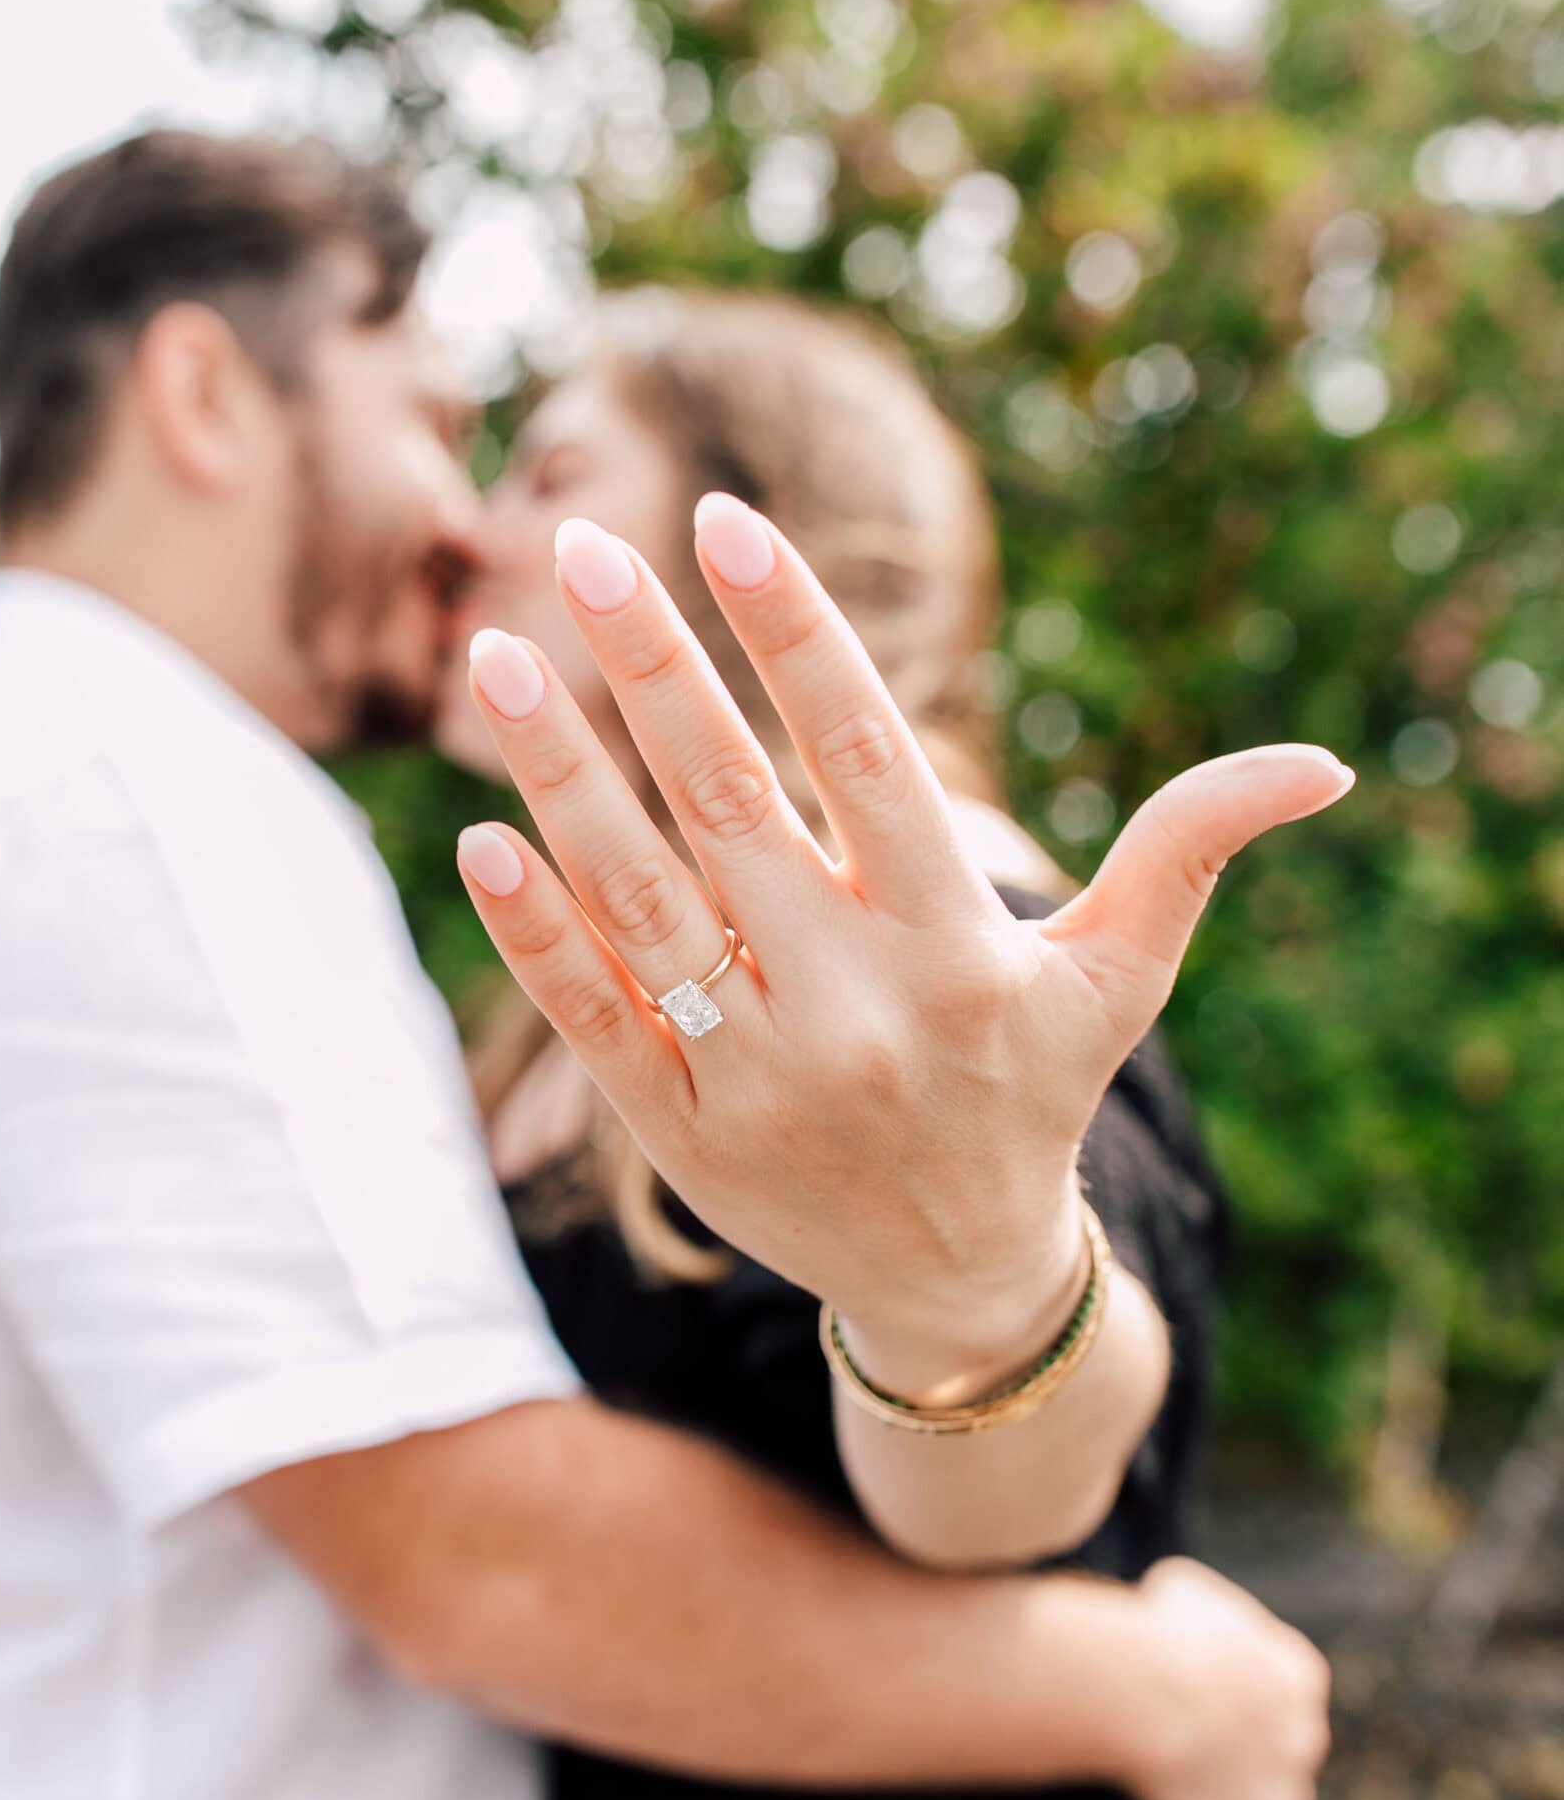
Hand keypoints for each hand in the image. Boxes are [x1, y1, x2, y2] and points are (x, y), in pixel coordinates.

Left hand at [455, 497, 1353, 1376]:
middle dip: (653, 667)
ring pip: (638, 900)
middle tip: (590, 543)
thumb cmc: (1031, 1095)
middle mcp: (849, 1004)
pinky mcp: (676, 1132)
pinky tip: (481, 834)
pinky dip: (533, 929)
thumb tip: (1319, 768)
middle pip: (730, 805)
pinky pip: (589, 1015)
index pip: (863, 756)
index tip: (726, 518)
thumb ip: (1186, 854)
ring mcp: (753, 1073)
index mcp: (952, 947)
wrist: (952, 1281)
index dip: (794, 630)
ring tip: (498, 654)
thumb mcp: (1118, 983)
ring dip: (560, 774)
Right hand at [1122, 1558, 1330, 1799]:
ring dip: (1243, 1794)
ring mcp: (1285, 1787)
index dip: (1240, 1696)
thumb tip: (1188, 1631)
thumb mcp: (1182, 1593)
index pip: (1284, 1691)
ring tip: (1183, 1783)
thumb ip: (1201, 1620)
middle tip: (1182, 1737)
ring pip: (1280, 1798)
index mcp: (1296, 1673)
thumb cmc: (1157, 1632)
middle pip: (1286, 1747)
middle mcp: (1304, 1732)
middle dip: (1244, 1746)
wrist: (1148, 1690)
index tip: (1194, 1693)